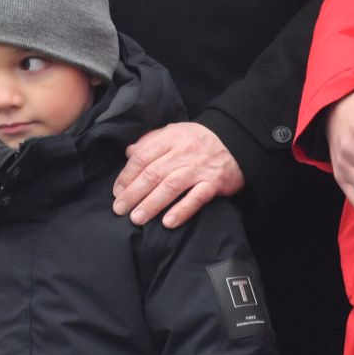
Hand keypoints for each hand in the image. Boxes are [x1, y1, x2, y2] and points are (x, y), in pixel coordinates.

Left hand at [112, 121, 244, 229]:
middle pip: (153, 173)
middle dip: (133, 193)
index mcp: (170, 138)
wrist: (236, 141)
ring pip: (171, 186)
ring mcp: (199, 168)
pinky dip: (182, 211)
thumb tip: (129, 153)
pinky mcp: (214, 183)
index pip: (142, 157)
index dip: (127, 175)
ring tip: (137, 218)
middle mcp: (183, 153)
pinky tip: (168, 222)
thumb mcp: (174, 132)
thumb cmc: (198, 140)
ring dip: (152, 204)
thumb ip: (151, 141)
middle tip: (120, 209)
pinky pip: (196, 198)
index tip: (117, 191)